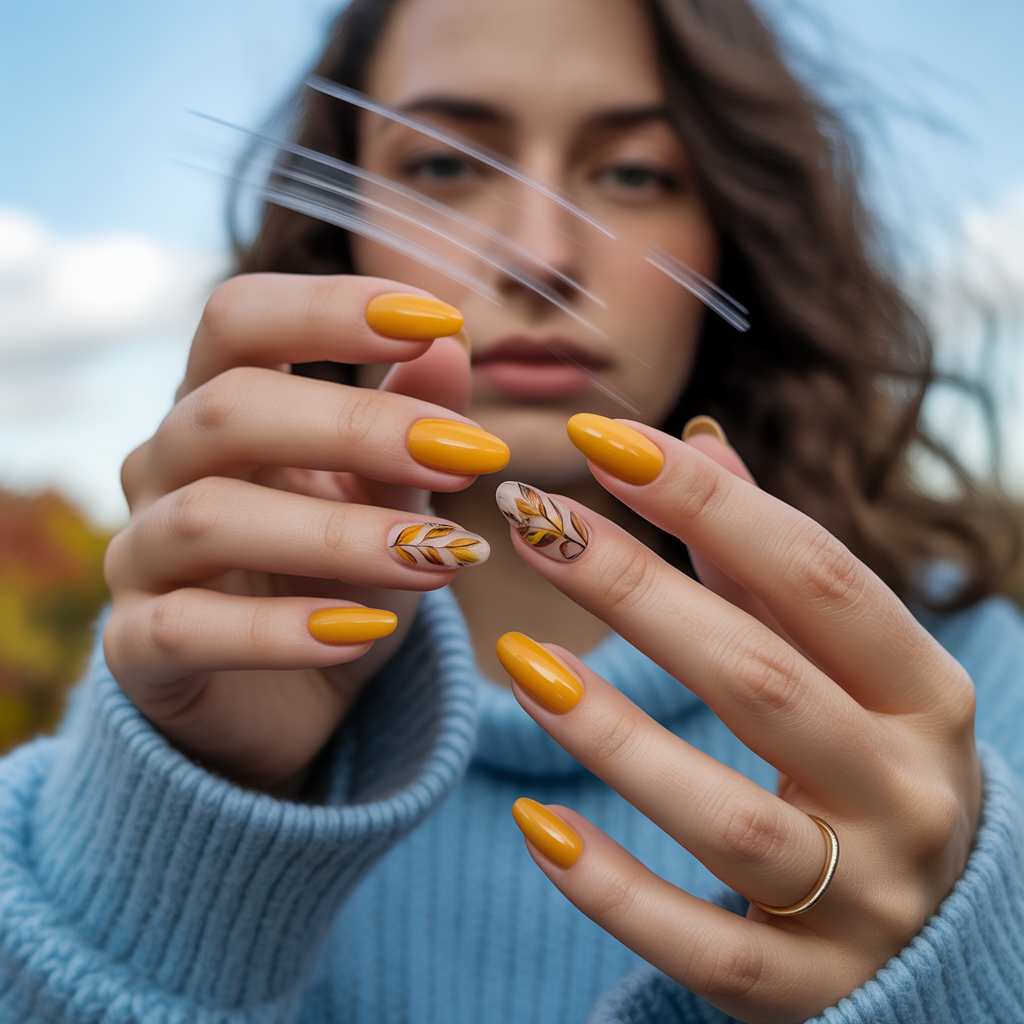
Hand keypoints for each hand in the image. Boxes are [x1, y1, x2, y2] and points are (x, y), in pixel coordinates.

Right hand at [103, 274, 504, 795]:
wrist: (289, 694)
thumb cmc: (337, 573)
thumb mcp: (387, 491)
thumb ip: (410, 416)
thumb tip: (452, 340)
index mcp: (220, 405)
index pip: (240, 318)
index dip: (329, 307)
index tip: (438, 320)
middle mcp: (164, 467)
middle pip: (227, 408)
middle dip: (356, 426)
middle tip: (466, 457)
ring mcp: (139, 557)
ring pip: (207, 519)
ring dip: (337, 534)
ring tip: (438, 559)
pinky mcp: (138, 648)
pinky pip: (187, 629)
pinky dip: (279, 632)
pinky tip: (363, 633)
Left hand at [496, 415, 980, 1022]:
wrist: (941, 925)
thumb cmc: (867, 754)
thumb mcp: (846, 661)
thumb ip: (769, 560)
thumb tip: (700, 446)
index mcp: (923, 695)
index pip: (817, 576)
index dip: (708, 503)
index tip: (605, 441)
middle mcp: (910, 795)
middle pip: (761, 679)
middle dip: (638, 592)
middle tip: (532, 525)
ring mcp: (865, 901)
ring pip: (729, 817)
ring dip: (612, 735)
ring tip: (517, 661)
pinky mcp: (811, 990)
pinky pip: (704, 947)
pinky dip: (615, 889)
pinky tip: (537, 826)